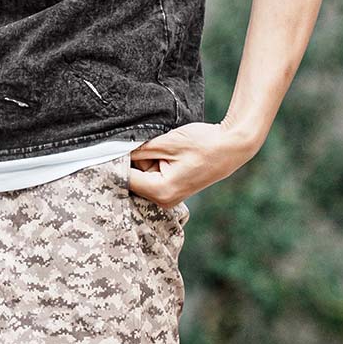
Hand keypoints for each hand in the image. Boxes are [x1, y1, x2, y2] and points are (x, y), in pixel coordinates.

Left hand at [127, 121, 259, 207]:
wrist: (231, 146)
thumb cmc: (203, 144)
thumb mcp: (167, 142)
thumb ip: (139, 149)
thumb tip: (115, 152)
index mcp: (161, 191)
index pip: (125, 178)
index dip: (116, 161)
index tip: (110, 147)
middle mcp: (163, 201)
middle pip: (132, 179)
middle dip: (132, 161)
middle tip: (144, 143)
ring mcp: (168, 198)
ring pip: (142, 177)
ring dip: (144, 161)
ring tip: (163, 148)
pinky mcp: (172, 191)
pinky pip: (152, 177)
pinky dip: (153, 164)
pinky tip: (165, 154)